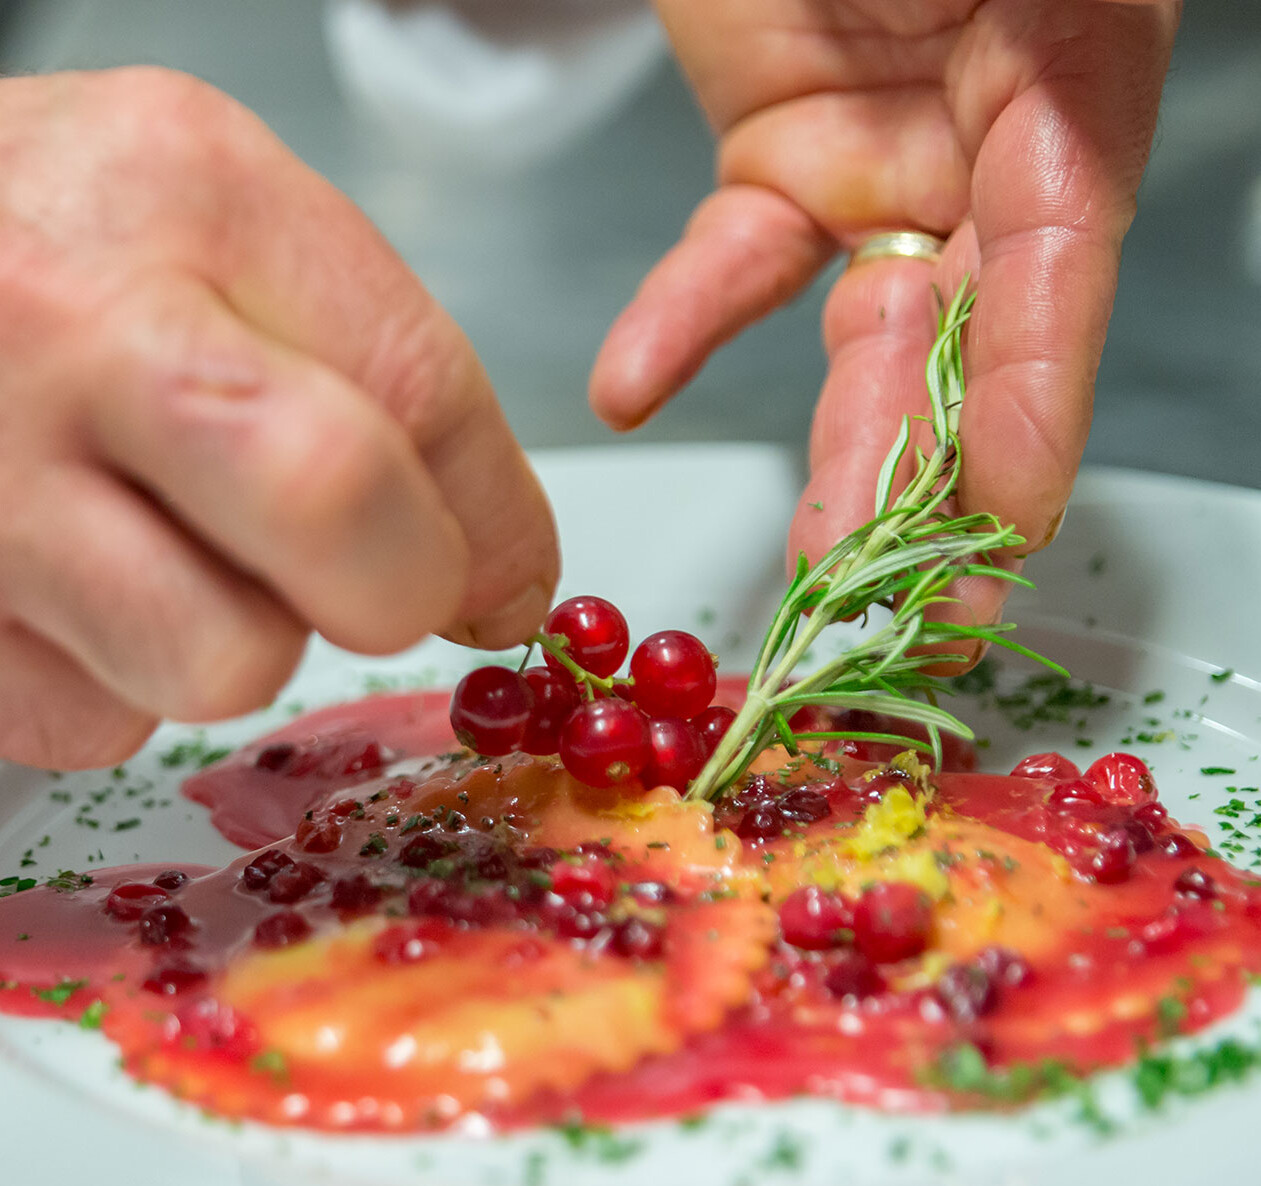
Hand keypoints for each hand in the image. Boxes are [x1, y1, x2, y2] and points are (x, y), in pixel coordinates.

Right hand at [0, 38, 557, 766]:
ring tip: (156, 552)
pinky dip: (113, 677)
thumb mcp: (161, 190)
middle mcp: (64, 329)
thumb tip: (479, 535)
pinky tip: (48, 584)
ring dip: (240, 636)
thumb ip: (337, 336)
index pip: (418, 381)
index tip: (504, 566)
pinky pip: (105, 725)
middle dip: (406, 589)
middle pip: (344, 527)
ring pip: (233, 664)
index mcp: (170, 187)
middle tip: (377, 582)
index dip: (494, 508)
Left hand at [590, 0, 1177, 633]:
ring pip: (859, 332)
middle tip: (914, 609)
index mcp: (1071, 88)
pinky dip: (682, 325)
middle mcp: (987, 151)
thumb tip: (1046, 178)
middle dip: (940, 471)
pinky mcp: (777, 162)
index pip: (1059, 265)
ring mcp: (879, 166)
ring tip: (808, 556)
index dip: (1038, 394)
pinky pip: (730, 265)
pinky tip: (634, 388)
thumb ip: (1047, 34)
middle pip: (966, 334)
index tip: (1012, 513)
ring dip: (834, 444)